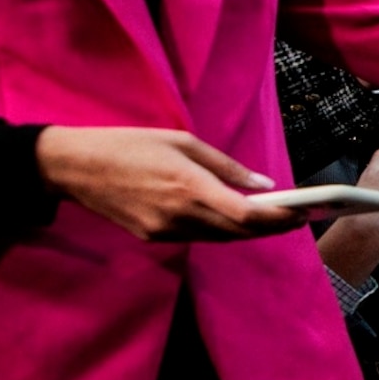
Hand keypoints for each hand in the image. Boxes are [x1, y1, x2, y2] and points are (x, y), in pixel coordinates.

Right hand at [33, 126, 304, 240]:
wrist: (75, 167)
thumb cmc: (130, 145)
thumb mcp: (182, 142)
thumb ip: (225, 166)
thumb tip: (263, 185)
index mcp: (190, 187)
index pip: (247, 216)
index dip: (279, 219)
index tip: (303, 214)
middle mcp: (180, 215)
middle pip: (239, 232)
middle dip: (272, 227)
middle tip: (299, 218)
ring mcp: (165, 231)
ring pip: (220, 238)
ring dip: (249, 231)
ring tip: (275, 219)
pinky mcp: (153, 237)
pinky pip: (197, 237)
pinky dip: (220, 230)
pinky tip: (235, 219)